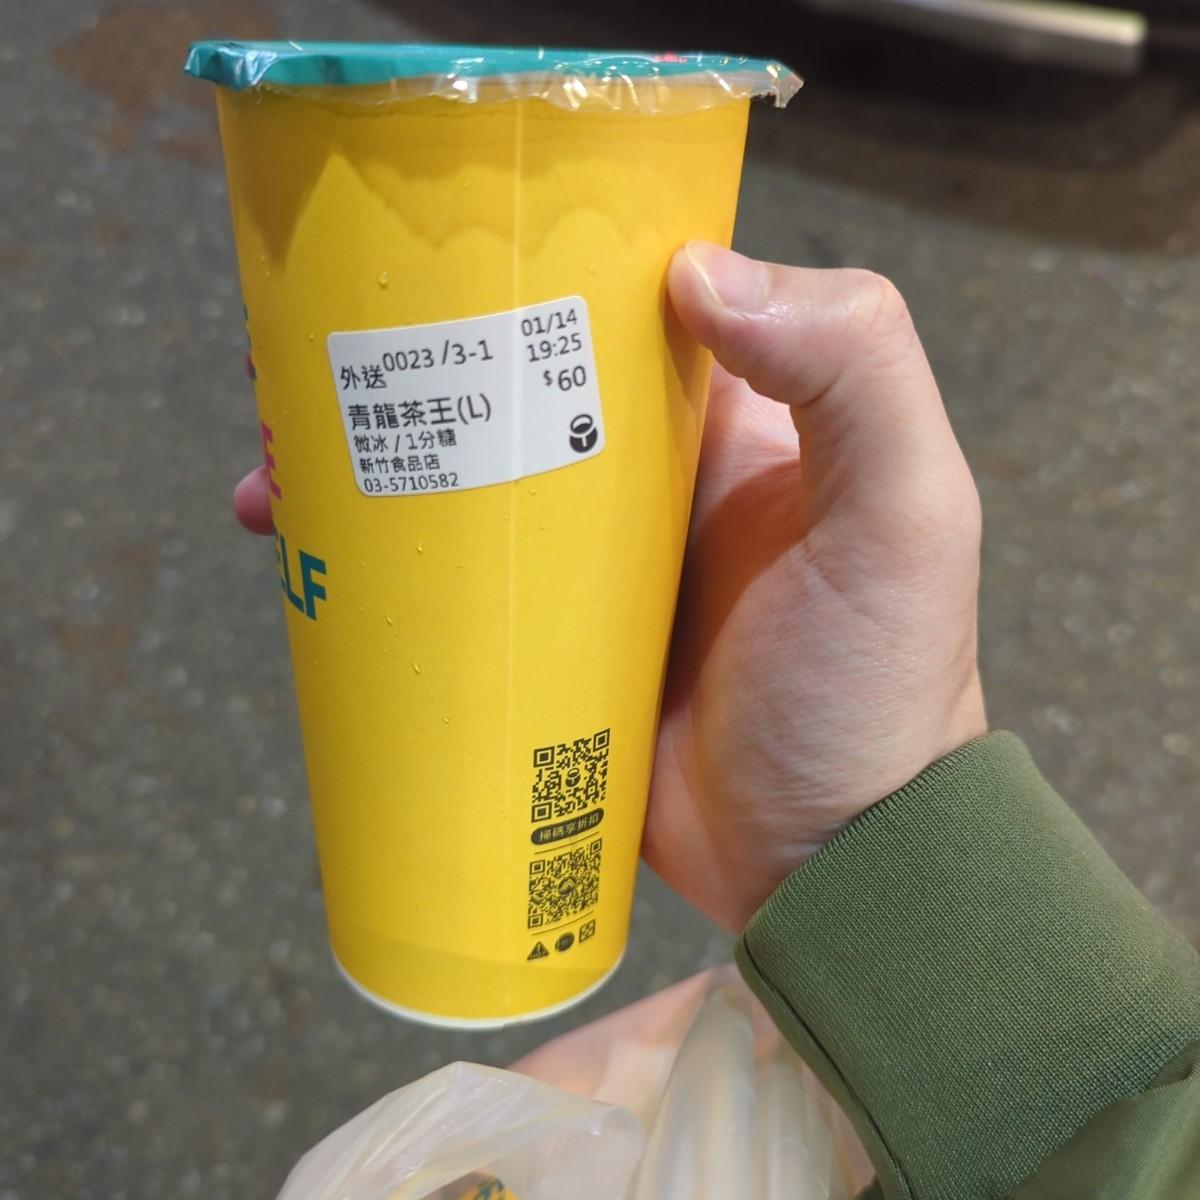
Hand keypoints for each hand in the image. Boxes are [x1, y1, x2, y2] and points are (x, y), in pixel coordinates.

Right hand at [233, 246, 985, 930]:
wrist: (830, 863)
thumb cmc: (875, 688)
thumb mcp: (904, 512)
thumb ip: (853, 366)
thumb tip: (694, 271)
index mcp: (727, 423)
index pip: (611, 312)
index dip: (515, 277)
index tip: (414, 269)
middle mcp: (650, 480)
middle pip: (507, 393)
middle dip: (406, 372)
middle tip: (298, 375)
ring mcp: (588, 569)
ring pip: (459, 486)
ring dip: (366, 469)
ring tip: (274, 477)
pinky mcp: (545, 650)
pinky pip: (450, 592)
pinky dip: (379, 573)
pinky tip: (307, 564)